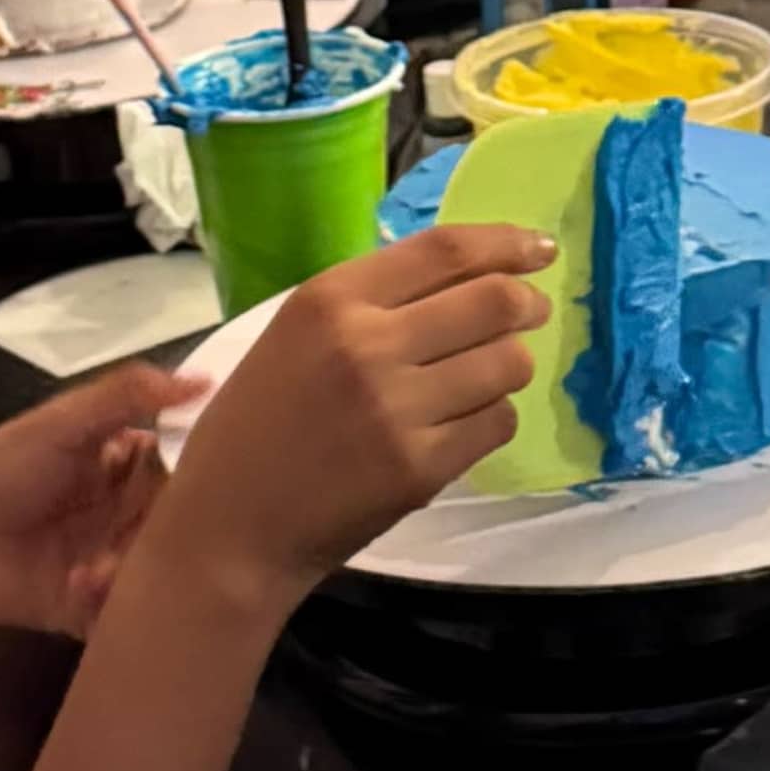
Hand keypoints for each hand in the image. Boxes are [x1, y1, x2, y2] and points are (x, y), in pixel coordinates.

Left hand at [0, 364, 194, 637]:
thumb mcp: (62, 421)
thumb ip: (126, 395)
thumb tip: (205, 380)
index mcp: (124, 466)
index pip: (179, 465)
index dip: (196, 469)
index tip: (214, 472)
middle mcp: (125, 514)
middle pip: (174, 520)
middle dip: (170, 525)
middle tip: (152, 521)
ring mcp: (111, 562)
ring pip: (154, 566)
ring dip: (135, 562)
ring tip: (103, 560)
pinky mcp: (92, 607)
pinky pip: (123, 610)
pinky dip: (112, 600)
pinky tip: (83, 582)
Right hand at [171, 229, 557, 601]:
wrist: (230, 527)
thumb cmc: (254, 425)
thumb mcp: (295, 335)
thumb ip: (372, 302)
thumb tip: (469, 275)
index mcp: (329, 300)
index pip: (446, 251)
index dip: (507, 243)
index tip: (539, 248)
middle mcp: (368, 345)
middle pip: (495, 301)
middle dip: (528, 303)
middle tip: (532, 311)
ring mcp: (399, 410)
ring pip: (508, 364)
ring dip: (510, 364)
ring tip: (484, 374)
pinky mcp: (422, 468)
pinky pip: (497, 423)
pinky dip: (492, 417)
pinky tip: (461, 423)